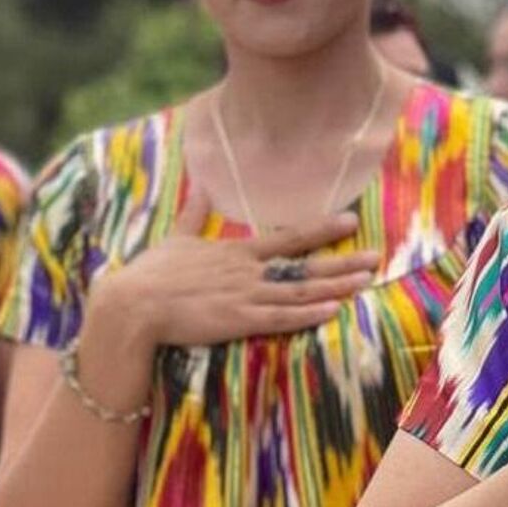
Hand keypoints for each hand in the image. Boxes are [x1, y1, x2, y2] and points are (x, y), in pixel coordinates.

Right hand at [89, 189, 377, 351]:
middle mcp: (246, 271)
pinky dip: (308, 314)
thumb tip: (201, 185)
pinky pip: (280, 318)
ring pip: (299, 290)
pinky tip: (333, 311)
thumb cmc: (151, 273)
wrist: (132, 304)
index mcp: (235, 251)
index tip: (350, 221)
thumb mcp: (175, 238)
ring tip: (366, 282)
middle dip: (342, 261)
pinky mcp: (236, 321)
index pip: (288, 237)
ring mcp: (244, 296)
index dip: (321, 229)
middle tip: (376, 256)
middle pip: (304, 264)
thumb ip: (193, 213)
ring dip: (335, 286)